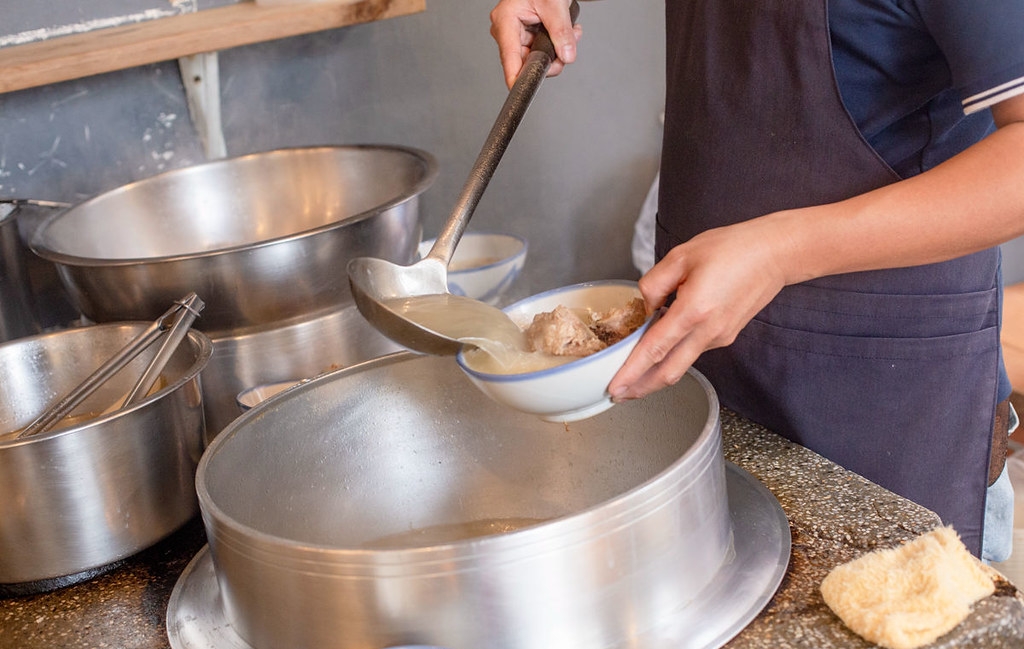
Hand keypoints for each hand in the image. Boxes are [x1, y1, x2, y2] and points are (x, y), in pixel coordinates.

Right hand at [490, 0, 582, 87]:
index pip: (509, 59)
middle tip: (568, 48)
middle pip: (526, 62)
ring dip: (557, 50)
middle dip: (551, 58)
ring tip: (570, 33)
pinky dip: (556, 44)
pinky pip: (540, 49)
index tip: (525, 90)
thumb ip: (561, 33)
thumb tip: (567, 56)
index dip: (518, 78)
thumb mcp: (555, 5)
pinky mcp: (526, 34)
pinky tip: (566, 31)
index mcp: (505, 21)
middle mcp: (507, 29)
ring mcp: (516, 33)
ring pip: (536, 57)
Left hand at [608, 217, 792, 400]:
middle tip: (618, 394)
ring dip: (656, 372)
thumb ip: (654, 283)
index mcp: (693, 310)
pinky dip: (674, 355)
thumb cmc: (733, 248)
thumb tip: (643, 307)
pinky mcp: (726, 336)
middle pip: (668, 372)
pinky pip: (694, 350)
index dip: (631, 372)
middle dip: (640, 388)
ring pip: (681, 365)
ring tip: (633, 372)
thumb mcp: (682, 256)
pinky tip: (663, 347)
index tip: (615, 387)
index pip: (654, 349)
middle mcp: (708, 331)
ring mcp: (719, 337)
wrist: (775, 254)